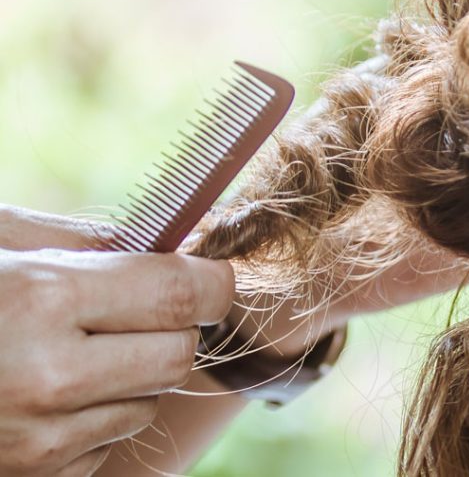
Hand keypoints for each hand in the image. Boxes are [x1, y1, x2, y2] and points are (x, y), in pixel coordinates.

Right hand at [0, 205, 233, 476]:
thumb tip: (166, 241)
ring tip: (70, 352)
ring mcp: (37, 439)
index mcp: (40, 298)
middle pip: (177, 354)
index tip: (214, 275)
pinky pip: (106, 445)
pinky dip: (93, 420)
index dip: (212, 282)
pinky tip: (44, 396)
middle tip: (137, 310)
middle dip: (173, 328)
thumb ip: (77, 240)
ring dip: (130, 376)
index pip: (180, 294)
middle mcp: (47, 375)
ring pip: (146, 403)